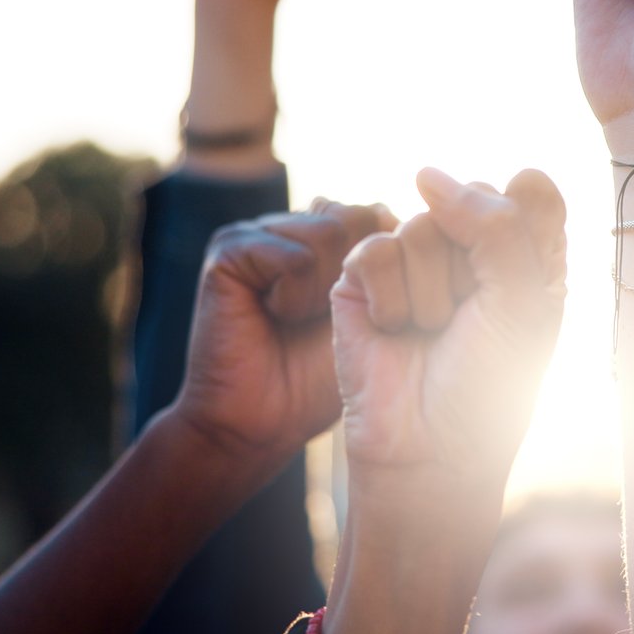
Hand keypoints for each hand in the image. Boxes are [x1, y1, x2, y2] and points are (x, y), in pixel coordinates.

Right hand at [170, 200, 393, 474]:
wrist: (262, 421)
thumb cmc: (322, 378)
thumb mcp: (374, 317)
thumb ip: (391, 265)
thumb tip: (403, 215)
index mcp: (328, 233)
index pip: (382, 212)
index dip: (390, 266)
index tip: (374, 315)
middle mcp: (294, 224)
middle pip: (360, 214)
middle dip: (358, 275)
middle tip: (326, 319)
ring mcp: (259, 230)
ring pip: (330, 232)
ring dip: (323, 291)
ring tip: (297, 318)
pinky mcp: (229, 249)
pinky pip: (295, 258)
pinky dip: (295, 297)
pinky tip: (274, 316)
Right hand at [331, 169, 566, 486]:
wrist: (429, 450)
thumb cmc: (489, 384)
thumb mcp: (523, 301)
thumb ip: (496, 223)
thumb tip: (426, 175)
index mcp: (530, 250)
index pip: (531, 189)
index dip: (522, 230)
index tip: (518, 288)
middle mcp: (475, 247)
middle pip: (473, 199)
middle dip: (474, 268)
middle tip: (470, 321)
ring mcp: (417, 258)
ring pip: (422, 224)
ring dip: (431, 292)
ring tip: (431, 333)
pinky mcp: (364, 277)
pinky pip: (376, 248)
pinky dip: (390, 297)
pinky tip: (394, 330)